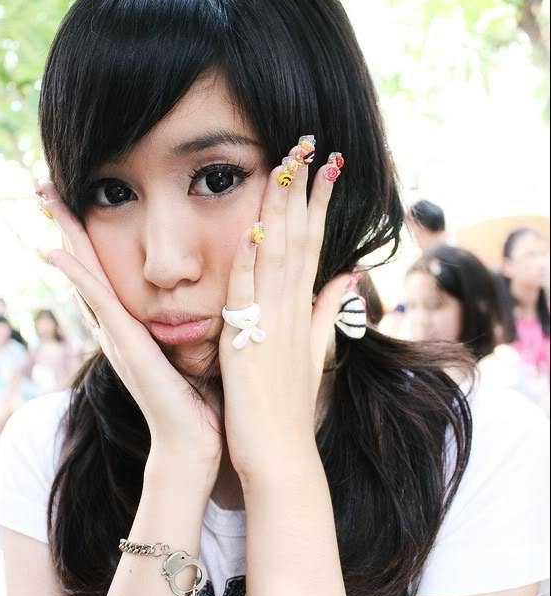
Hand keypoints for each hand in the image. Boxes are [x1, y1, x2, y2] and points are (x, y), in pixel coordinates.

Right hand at [35, 182, 222, 479]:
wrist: (194, 444)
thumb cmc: (203, 399)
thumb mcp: (198, 349)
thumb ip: (197, 322)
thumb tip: (220, 295)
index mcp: (137, 325)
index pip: (111, 271)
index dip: (95, 236)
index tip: (82, 199)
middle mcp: (120, 327)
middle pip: (90, 265)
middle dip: (69, 226)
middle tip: (47, 185)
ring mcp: (117, 336)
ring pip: (86, 275)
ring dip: (65, 237)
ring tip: (46, 199)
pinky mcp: (124, 347)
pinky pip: (97, 302)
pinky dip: (76, 276)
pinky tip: (57, 250)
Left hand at [218, 140, 351, 481]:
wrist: (279, 452)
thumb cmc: (288, 405)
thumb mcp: (313, 351)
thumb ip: (327, 312)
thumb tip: (347, 277)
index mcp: (302, 310)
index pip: (313, 243)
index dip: (318, 202)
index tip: (324, 165)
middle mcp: (292, 310)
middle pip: (300, 238)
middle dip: (305, 189)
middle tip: (309, 143)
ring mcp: (272, 324)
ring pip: (278, 255)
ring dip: (282, 209)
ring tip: (288, 165)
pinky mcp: (247, 342)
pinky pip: (249, 293)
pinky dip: (251, 259)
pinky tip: (253, 226)